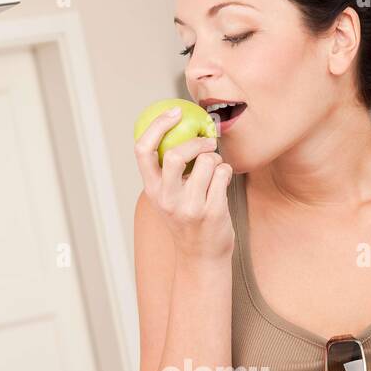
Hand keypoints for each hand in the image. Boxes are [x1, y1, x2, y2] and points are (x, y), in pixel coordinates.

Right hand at [134, 107, 233, 261]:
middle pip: (176, 155)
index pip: (143, 151)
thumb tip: (178, 125)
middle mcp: (167, 199)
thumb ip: (168, 170)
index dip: (157, 125)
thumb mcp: (168, 197)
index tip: (175, 112)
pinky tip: (223, 181)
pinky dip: (226, 171)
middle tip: (207, 142)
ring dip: (216, 159)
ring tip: (215, 171)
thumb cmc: (186, 219)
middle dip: (197, 142)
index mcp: (152, 191)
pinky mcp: (213, 212)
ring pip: (207, 162)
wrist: (202, 257)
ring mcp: (190, 207)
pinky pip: (224, 173)